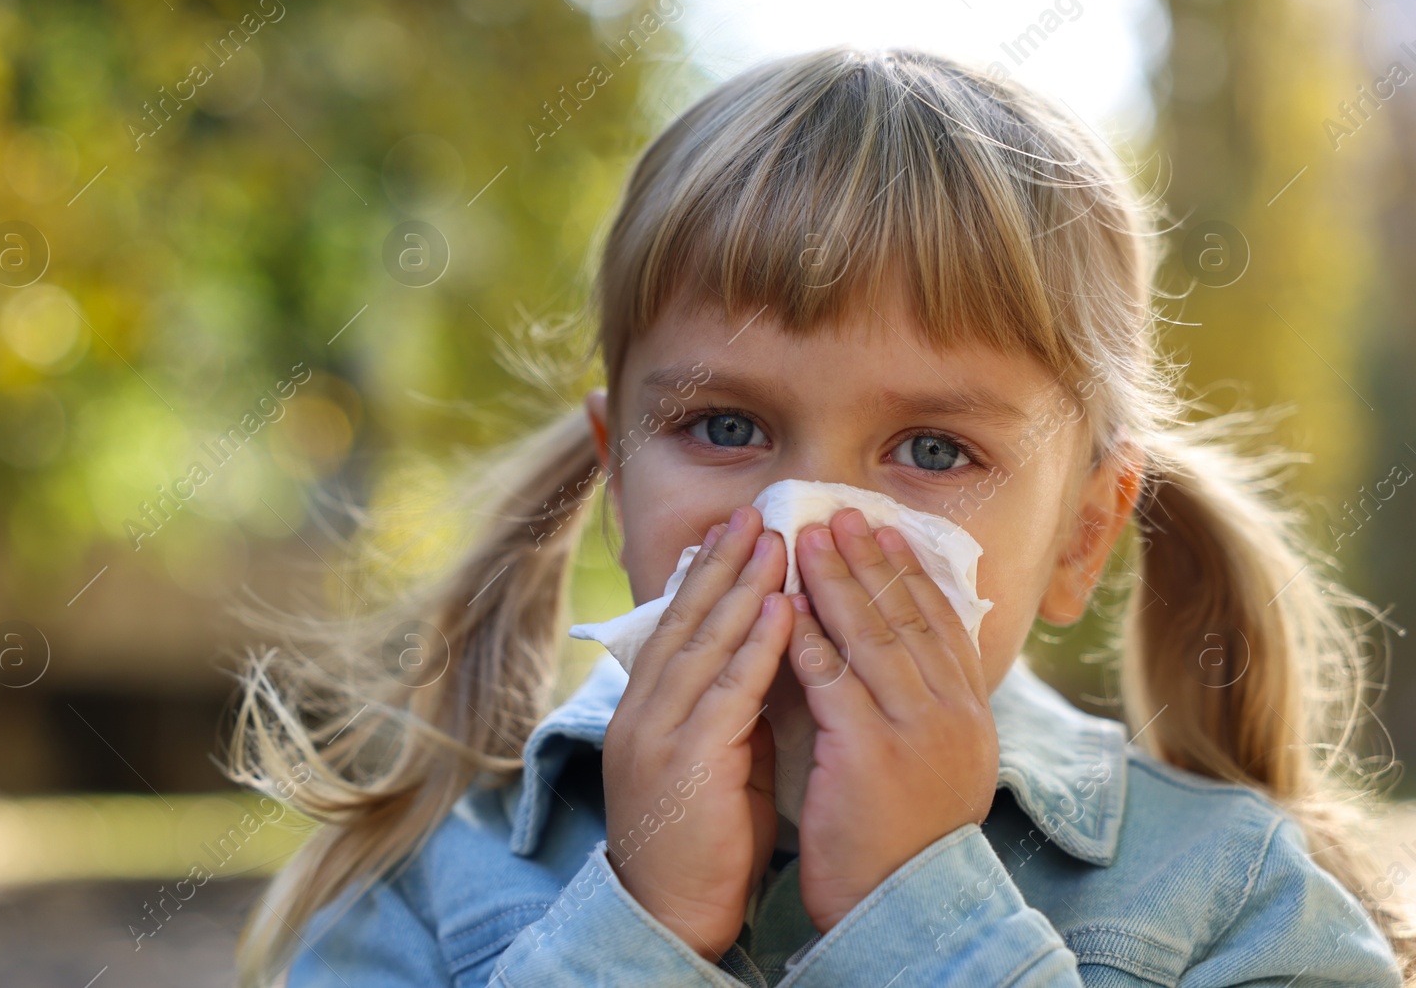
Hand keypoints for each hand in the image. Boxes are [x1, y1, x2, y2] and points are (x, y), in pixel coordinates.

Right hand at [603, 504, 793, 960]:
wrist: (669, 911)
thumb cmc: (701, 839)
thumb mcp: (715, 757)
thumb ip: (733, 706)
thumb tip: (771, 657)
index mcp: (647, 707)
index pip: (677, 625)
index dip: (706, 575)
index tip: (735, 531)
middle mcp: (644, 709)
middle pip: (686, 619)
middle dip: (722, 563)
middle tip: (753, 513)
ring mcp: (659, 731)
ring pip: (705, 642)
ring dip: (742, 587)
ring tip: (772, 540)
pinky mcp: (686, 759)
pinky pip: (727, 690)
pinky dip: (755, 644)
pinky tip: (781, 607)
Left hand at [789, 507, 997, 933]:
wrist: (907, 909)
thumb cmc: (908, 842)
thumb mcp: (938, 766)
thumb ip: (926, 710)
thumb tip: (909, 657)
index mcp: (970, 715)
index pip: (941, 626)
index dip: (912, 575)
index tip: (889, 532)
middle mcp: (952, 713)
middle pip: (908, 617)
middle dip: (871, 560)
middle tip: (842, 514)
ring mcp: (914, 730)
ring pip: (872, 635)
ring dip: (836, 581)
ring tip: (808, 538)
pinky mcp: (868, 751)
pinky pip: (832, 677)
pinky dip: (808, 636)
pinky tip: (787, 605)